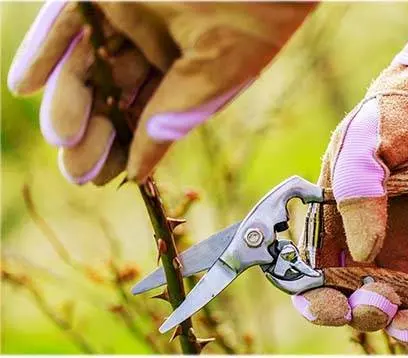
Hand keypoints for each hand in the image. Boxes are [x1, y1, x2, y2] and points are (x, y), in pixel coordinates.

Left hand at [8, 1, 314, 184]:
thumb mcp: (214, 73)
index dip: (128, 146)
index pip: (150, 111)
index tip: (106, 178)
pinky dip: (45, 50)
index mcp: (189, 64)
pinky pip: (68, 20)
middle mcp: (156, 40)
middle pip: (114, 92)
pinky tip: (26, 85)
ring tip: (62, 140)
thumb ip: (174, 117)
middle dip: (96, 131)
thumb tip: (141, 171)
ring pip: (88, 62)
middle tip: (77, 170)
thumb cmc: (254, 12)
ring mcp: (130, 12)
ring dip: (69, 101)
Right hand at [292, 38, 407, 352]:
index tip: (330, 305)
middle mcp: (364, 246)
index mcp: (332, 223)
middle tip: (379, 304)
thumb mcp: (366, 139)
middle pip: (353, 298)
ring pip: (397, 305)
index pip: (313, 274)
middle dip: (361, 313)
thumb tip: (364, 249)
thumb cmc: (393, 119)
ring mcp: (404, 253)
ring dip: (402, 327)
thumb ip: (356, 185)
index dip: (316, 299)